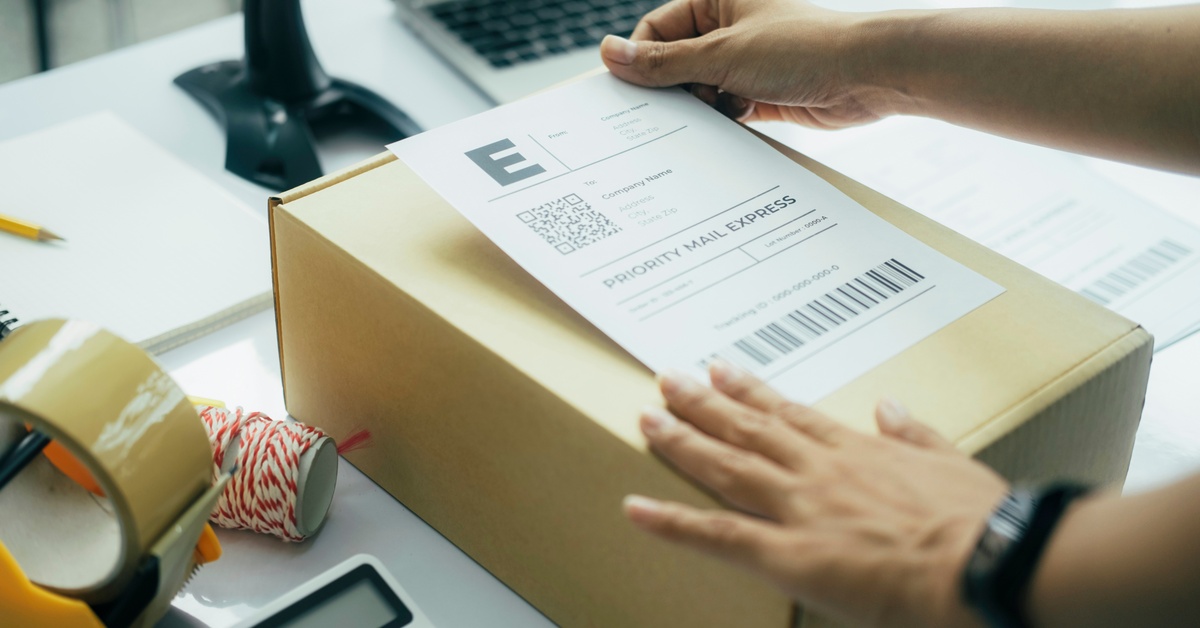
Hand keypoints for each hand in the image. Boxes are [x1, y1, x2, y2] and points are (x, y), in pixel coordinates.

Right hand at [600, 0, 893, 127]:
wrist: (868, 76)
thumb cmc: (805, 48)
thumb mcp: (722, 55)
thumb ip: (663, 61)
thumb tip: (611, 54)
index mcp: (716, 0)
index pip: (656, 29)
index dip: (641, 59)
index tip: (628, 91)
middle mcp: (729, 28)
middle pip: (675, 62)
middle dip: (672, 89)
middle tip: (665, 113)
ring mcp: (745, 62)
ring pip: (699, 90)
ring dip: (700, 107)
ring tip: (713, 112)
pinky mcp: (760, 94)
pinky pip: (723, 111)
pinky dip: (721, 121)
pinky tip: (729, 125)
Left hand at [625, 361, 1006, 626]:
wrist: (986, 561)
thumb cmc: (978, 521)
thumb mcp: (953, 461)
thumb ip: (914, 434)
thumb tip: (889, 406)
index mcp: (857, 450)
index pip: (790, 413)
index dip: (751, 390)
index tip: (723, 368)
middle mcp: (818, 469)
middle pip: (747, 428)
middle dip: (703, 403)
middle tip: (668, 379)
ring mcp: (799, 507)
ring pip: (726, 466)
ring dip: (682, 441)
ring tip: (648, 420)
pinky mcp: (789, 552)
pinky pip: (717, 534)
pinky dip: (673, 521)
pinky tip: (637, 510)